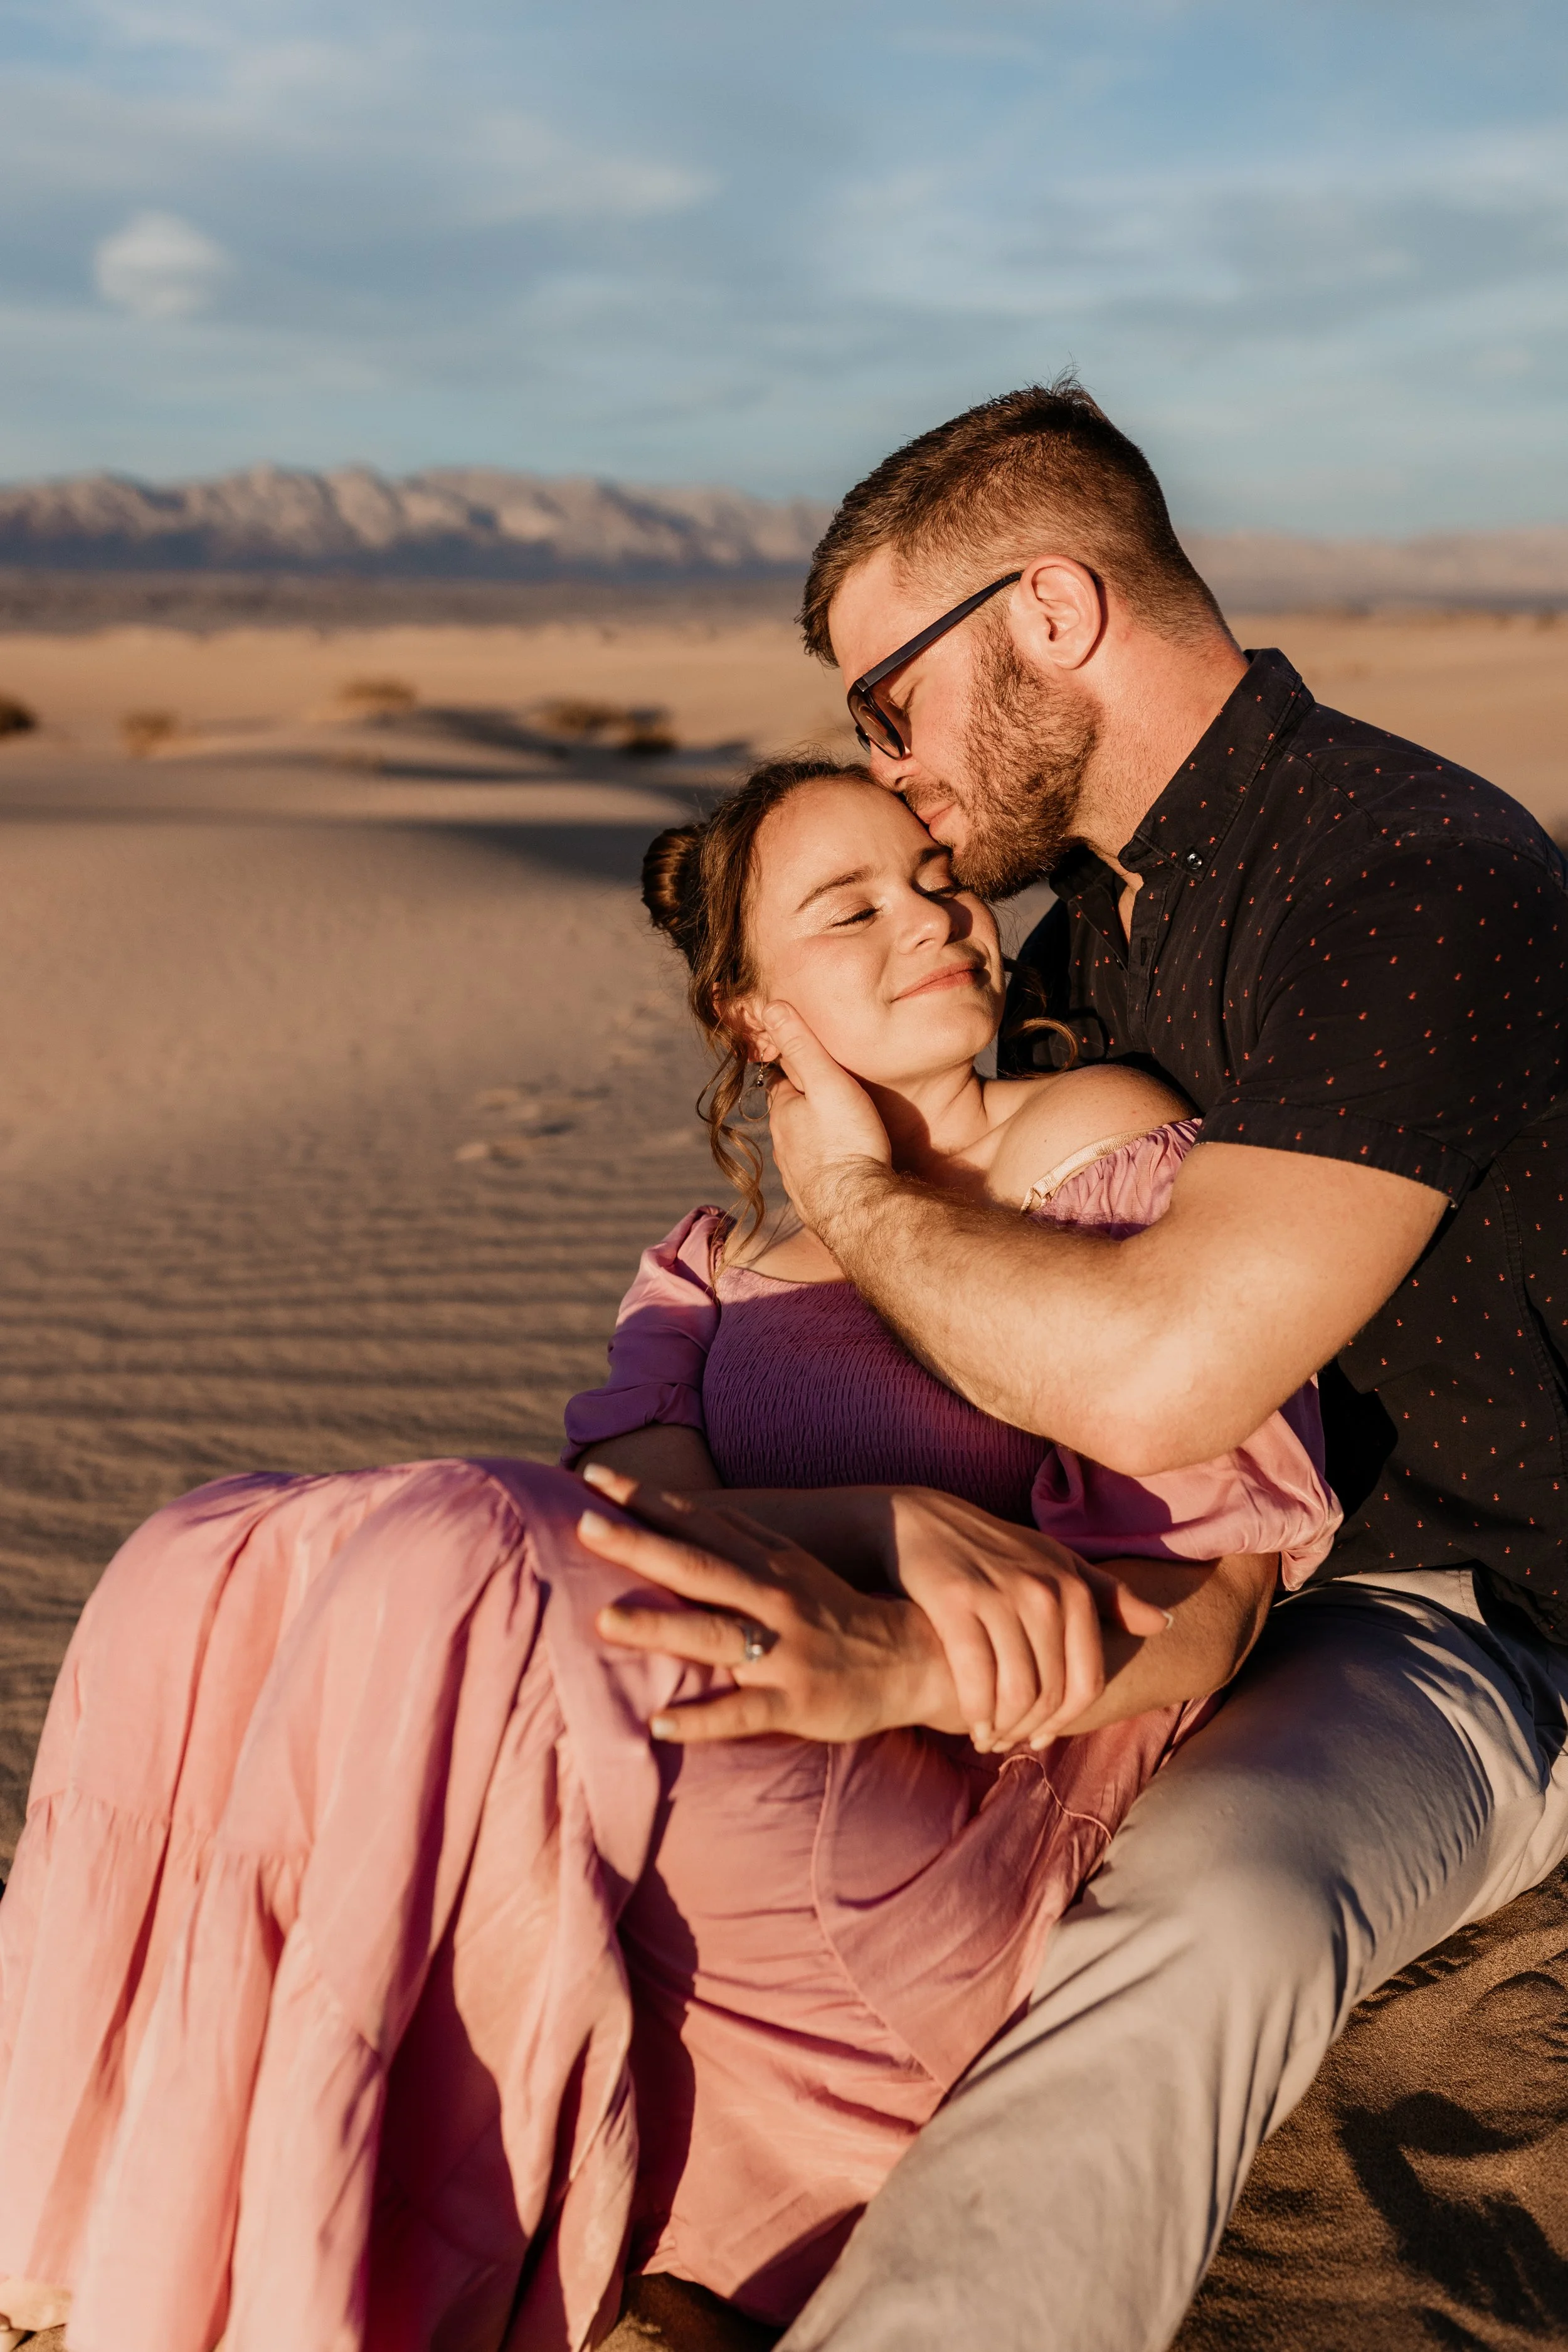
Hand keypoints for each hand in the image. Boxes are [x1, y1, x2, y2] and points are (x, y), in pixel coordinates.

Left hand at [577, 1463, 960, 1742]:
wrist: (911, 1661)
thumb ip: (737, 1540)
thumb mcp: (789, 1566)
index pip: (700, 1523)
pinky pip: (743, 1714)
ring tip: (604, 1619)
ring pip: (716, 1634)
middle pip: (698, 1567)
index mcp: (767, 1564)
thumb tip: (676, 1507)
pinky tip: (657, 1726)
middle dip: (640, 1544)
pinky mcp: (797, 1703)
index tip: (595, 1475)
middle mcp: (773, 1600)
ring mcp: (785, 1653)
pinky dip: (700, 1720)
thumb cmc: (833, 1614)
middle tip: (585, 1525)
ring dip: (661, 1625)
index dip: (648, 1498)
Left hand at [762, 1001, 891, 1232]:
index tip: (808, 1061)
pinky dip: (825, 1167)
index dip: (794, 1069)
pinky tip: (842, 1168)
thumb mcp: (826, 1083)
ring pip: (802, 1148)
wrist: (859, 1210)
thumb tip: (769, 1006)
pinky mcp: (813, 1201)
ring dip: (815, 1138)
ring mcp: (796, 1176)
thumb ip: (801, 1046)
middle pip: (791, 1116)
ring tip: (839, 1131)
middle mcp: (783, 1145)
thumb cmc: (848, 1142)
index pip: (782, 1081)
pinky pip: (816, 1177)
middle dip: (805, 1105)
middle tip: (830, 1095)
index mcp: (783, 1112)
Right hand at [880, 1489, 1173, 1750]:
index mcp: (1074, 1588)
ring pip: (1015, 1691)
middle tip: (1010, 1742)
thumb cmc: (995, 1551)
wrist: (921, 1523)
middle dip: (1030, 1729)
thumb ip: (1109, 1597)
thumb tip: (1164, 1624)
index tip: (1042, 1736)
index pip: (1086, 1680)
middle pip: (1050, 1692)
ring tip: (989, 1738)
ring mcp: (1001, 1596)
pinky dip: (976, 1712)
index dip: (1066, 1721)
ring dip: (1003, 1728)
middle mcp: (1043, 1592)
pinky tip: (971, 1725)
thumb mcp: (1057, 1564)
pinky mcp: (956, 1603)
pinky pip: (975, 1677)